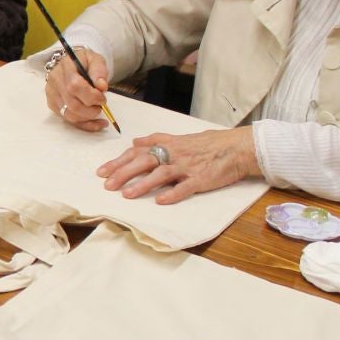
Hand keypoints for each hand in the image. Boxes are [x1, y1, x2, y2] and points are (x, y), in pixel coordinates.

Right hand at [43, 49, 112, 130]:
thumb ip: (99, 71)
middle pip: (72, 104)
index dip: (91, 96)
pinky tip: (96, 123)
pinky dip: (84, 124)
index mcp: (65, 67)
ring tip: (97, 111)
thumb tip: (101, 86)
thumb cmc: (84, 62)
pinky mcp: (52, 105)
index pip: (74, 86)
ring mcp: (52, 94)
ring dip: (87, 118)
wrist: (71, 63)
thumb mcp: (95, 59)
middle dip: (91, 110)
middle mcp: (54, 81)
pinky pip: (68, 119)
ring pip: (69, 114)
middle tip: (101, 105)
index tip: (102, 98)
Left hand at [97, 128, 258, 203]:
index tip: (102, 172)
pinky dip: (173, 193)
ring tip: (127, 195)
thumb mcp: (180, 137)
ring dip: (143, 184)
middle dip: (124, 173)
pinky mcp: (201, 179)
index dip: (119, 162)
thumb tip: (135, 142)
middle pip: (144, 162)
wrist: (237, 147)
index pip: (138, 152)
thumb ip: (156, 140)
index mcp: (168, 145)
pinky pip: (185, 187)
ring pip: (161, 174)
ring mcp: (188, 167)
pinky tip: (160, 201)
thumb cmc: (208, 143)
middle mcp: (174, 154)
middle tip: (107, 185)